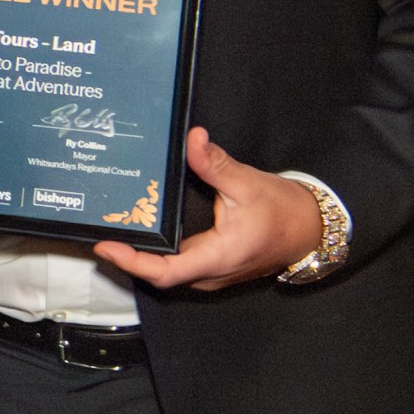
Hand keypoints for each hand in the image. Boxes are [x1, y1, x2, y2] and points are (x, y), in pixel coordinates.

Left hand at [92, 127, 322, 291]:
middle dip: (130, 257)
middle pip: (160, 274)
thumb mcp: (247, 183)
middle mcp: (210, 273)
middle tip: (101, 231)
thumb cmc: (283, 211)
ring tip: (115, 230)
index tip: (106, 247)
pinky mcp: (214, 266)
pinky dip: (159, 253)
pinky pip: (180, 264)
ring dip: (143, 256)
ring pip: (169, 271)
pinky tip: (145, 232)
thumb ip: (214, 164)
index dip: (133, 262)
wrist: (311, 228)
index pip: (165, 272)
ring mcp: (212, 273)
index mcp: (216, 258)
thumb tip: (194, 139)